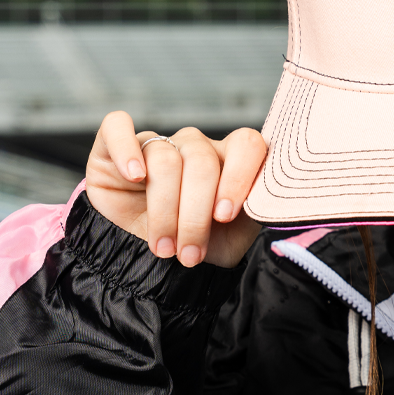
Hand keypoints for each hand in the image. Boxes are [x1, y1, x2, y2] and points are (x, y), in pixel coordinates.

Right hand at [86, 112, 266, 267]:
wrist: (146, 267)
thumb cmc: (199, 249)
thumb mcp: (236, 239)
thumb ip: (260, 213)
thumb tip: (280, 204)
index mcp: (233, 161)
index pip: (247, 144)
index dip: (238, 178)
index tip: (224, 217)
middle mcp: (197, 147)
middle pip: (203, 161)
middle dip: (195, 214)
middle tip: (189, 254)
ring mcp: (157, 144)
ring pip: (165, 158)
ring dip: (164, 211)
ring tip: (164, 248)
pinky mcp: (114, 147)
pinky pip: (118, 126)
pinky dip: (126, 149)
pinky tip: (135, 176)